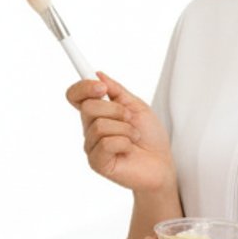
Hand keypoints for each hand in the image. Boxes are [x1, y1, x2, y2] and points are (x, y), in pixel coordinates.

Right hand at [66, 72, 173, 194]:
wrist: (162, 163)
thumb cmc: (150, 137)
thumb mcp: (137, 107)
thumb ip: (117, 91)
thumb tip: (98, 74)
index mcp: (97, 113)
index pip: (75, 96)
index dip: (83, 87)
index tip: (101, 87)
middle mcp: (90, 129)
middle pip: (88, 107)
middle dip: (116, 110)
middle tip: (131, 119)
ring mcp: (92, 146)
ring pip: (100, 125)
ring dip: (125, 129)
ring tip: (134, 137)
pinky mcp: (97, 163)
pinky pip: (107, 143)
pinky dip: (125, 143)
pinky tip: (129, 149)